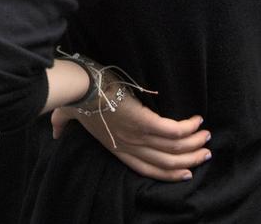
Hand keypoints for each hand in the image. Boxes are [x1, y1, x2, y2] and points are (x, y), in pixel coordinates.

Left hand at [52, 97, 209, 180]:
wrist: (77, 87)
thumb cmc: (72, 99)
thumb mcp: (67, 118)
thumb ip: (62, 126)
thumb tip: (54, 132)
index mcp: (116, 148)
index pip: (147, 168)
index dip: (168, 173)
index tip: (186, 172)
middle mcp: (129, 146)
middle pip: (167, 162)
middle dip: (189, 159)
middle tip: (205, 152)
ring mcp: (138, 135)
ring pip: (174, 147)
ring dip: (194, 142)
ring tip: (206, 135)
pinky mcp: (144, 120)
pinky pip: (173, 130)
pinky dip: (188, 127)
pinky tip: (197, 120)